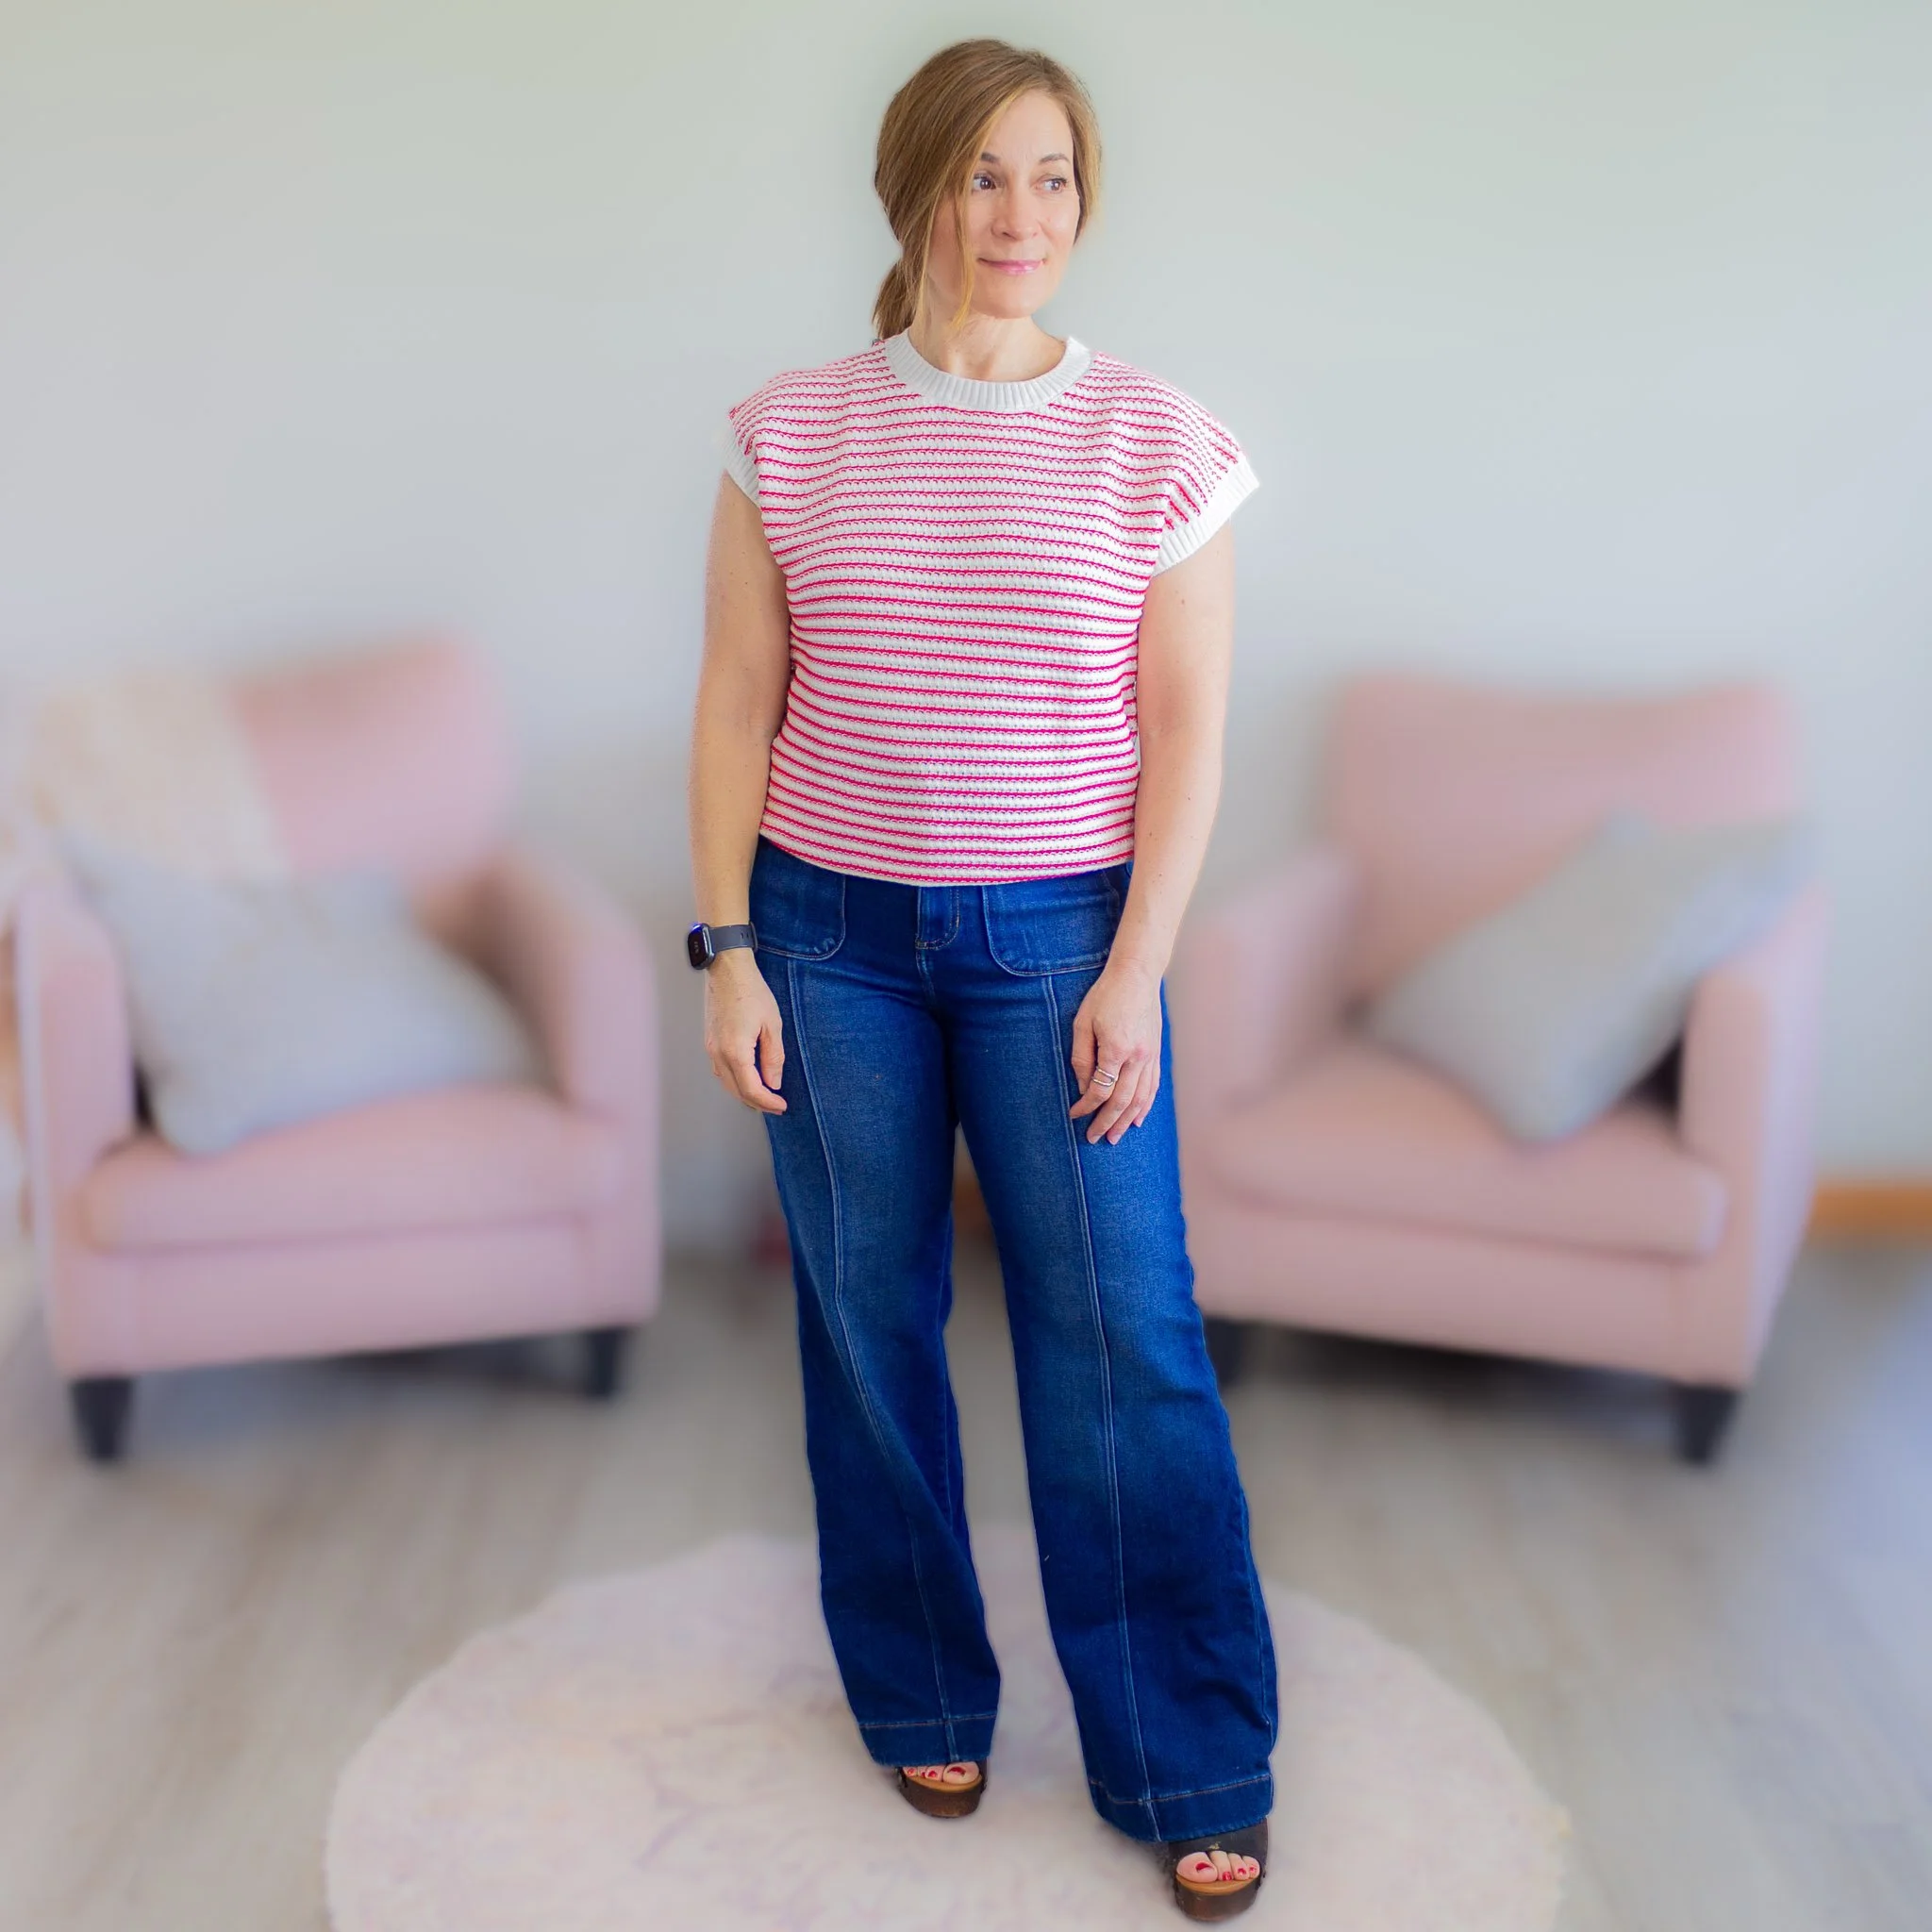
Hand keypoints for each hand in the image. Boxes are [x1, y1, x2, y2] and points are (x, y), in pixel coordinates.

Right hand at [703, 950, 786, 1113]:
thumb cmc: (750, 991)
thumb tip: (774, 1082)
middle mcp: (718, 1053)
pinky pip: (720, 1071)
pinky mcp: (709, 1042)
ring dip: (744, 1094)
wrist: (727, 970)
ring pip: (726, 1083)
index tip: (782, 1106)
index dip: (768, 1102)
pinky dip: (734, 1081)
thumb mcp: (772, 1025)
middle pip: (737, 1091)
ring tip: (764, 1096)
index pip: (751, 1089)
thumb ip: (773, 1057)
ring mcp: (711, 1048)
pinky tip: (746, 1079)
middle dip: (757, 1102)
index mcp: (735, 1051)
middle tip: (776, 1106)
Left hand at [1068, 957, 1160, 1143]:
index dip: (1086, 1106)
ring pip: (1140, 1098)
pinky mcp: (1155, 1053)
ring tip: (1116, 1137)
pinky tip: (1138, 1119)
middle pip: (1122, 1100)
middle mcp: (1137, 1056)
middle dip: (1107, 1122)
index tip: (1074, 1115)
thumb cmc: (1105, 995)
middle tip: (1095, 1138)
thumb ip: (1081, 1057)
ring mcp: (1150, 1056)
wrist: (1136, 975)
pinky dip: (1145, 1105)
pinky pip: (1152, 1086)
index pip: (1100, 1089)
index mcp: (1116, 1049)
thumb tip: (1082, 1087)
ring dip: (1127, 1120)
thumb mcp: (1082, 1023)